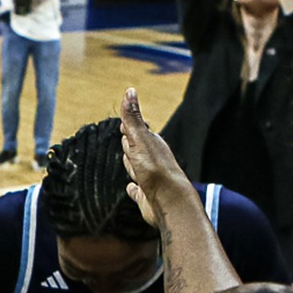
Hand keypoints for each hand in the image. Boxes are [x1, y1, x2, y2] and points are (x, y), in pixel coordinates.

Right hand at [117, 89, 196, 228]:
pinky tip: (132, 189)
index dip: (127, 128)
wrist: (169, 201)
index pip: (136, 131)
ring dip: (130, 165)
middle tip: (125, 140)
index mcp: (151, 144)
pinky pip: (136, 191)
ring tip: (130, 163)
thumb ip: (132, 117)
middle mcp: (152, 160)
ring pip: (136, 168)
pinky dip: (133, 189)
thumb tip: (130, 90)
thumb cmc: (155, 169)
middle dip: (128, 145)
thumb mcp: (139, 139)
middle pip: (135, 149)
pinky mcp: (146, 196)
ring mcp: (150, 179)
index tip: (122, 123)